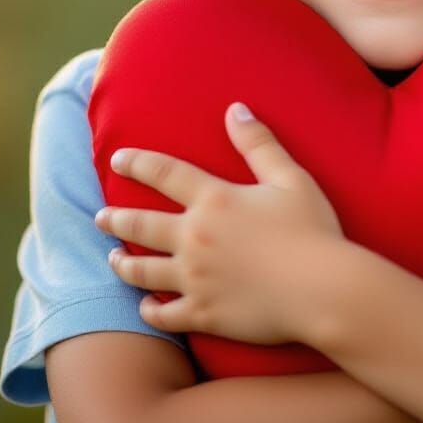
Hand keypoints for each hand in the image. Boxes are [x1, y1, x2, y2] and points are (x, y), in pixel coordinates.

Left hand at [94, 101, 346, 345]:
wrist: (323, 290)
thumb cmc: (312, 230)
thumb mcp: (290, 178)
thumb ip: (258, 144)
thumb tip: (235, 109)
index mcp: (215, 201)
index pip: (165, 174)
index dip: (138, 163)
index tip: (118, 159)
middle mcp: (195, 238)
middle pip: (141, 225)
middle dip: (115, 219)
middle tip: (100, 217)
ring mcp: (195, 279)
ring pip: (143, 271)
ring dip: (123, 264)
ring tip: (112, 258)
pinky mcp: (204, 314)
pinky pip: (164, 314)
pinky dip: (150, 309)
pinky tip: (145, 306)